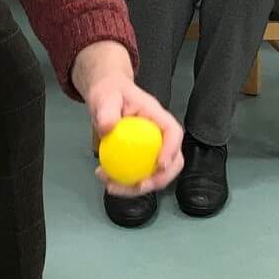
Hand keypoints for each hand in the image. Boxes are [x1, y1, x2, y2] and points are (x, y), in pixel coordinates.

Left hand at [74, 42, 183, 193]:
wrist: (105, 95)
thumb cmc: (110, 92)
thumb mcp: (105, 97)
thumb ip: (106, 111)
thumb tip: (107, 128)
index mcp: (157, 116)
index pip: (174, 132)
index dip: (172, 150)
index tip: (159, 165)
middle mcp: (159, 135)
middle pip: (173, 161)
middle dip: (160, 179)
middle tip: (138, 186)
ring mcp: (151, 148)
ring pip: (156, 174)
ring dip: (137, 187)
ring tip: (111, 186)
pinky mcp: (139, 158)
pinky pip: (138, 174)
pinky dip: (124, 182)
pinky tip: (105, 179)